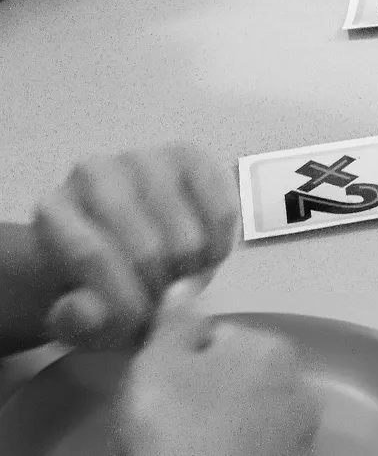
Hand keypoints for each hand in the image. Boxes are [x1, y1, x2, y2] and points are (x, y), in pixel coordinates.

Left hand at [29, 144, 237, 348]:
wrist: (122, 248)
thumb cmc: (97, 284)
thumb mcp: (79, 318)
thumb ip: (76, 322)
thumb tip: (87, 309)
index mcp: (53, 210)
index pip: (92, 255)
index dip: (123, 299)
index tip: (136, 321)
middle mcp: (94, 172)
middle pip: (146, 250)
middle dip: (160, 289)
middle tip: (159, 300)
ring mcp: (146, 160)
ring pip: (188, 238)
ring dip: (191, 273)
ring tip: (178, 278)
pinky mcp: (191, 157)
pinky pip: (222, 213)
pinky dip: (218, 248)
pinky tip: (202, 256)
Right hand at [116, 280, 319, 455]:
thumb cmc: (178, 426)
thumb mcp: (159, 365)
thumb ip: (175, 323)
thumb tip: (188, 283)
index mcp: (271, 346)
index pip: (218, 337)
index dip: (182, 360)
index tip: (160, 387)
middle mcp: (300, 380)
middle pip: (235, 374)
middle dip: (205, 390)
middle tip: (169, 420)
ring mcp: (300, 426)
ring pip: (247, 411)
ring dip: (221, 421)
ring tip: (186, 442)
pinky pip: (255, 443)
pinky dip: (235, 446)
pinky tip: (209, 453)